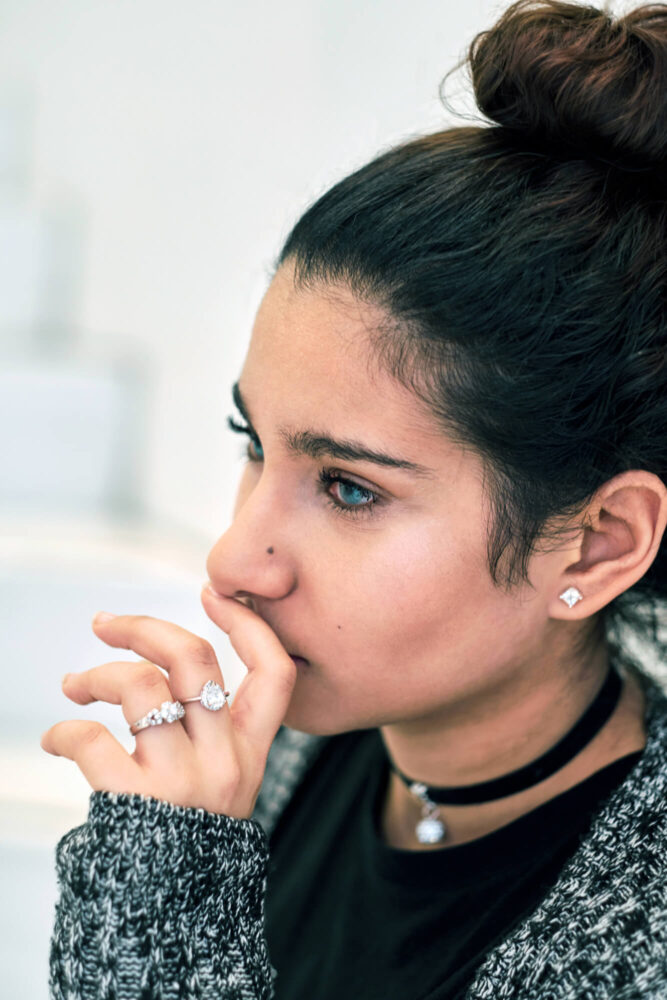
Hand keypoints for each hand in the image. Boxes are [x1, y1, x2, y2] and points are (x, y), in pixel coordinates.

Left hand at [39, 586, 297, 817]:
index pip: (275, 672)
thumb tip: (167, 662)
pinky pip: (92, 739)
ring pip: (139, 687)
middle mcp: (225, 758)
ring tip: (74, 686)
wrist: (172, 917)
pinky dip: (65, 730)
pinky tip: (57, 736)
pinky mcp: (136, 799)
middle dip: (143, 628)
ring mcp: (182, 779)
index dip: (247, 625)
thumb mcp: (227, 781)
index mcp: (251, 749)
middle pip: (193, 659)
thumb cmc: (190, 834)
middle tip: (105, 624)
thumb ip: (215, 729)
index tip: (212, 593)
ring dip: (94, 675)